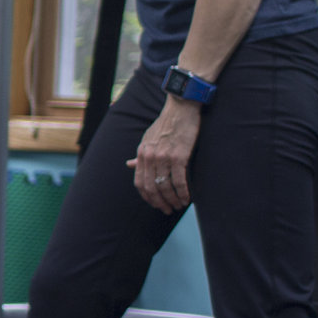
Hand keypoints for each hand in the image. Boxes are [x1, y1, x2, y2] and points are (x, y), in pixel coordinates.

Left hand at [128, 98, 199, 213]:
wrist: (181, 108)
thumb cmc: (166, 123)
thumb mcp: (148, 139)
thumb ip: (140, 155)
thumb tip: (129, 165)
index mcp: (141, 154)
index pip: (139, 182)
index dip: (147, 197)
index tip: (155, 205)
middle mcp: (149, 157)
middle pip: (151, 188)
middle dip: (160, 203)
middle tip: (168, 210)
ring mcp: (163, 157)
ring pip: (165, 187)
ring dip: (173, 200)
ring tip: (179, 206)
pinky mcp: (179, 156)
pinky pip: (179, 180)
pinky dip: (183, 192)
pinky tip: (187, 198)